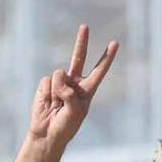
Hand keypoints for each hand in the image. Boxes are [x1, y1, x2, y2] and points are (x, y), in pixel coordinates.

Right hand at [25, 25, 118, 149]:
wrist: (46, 134)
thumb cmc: (65, 127)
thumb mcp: (74, 114)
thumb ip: (71, 95)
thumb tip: (60, 79)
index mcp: (87, 91)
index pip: (99, 71)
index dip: (107, 58)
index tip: (115, 43)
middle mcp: (74, 83)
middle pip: (79, 58)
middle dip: (82, 42)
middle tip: (85, 26)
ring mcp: (59, 83)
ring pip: (59, 75)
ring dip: (57, 90)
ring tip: (56, 104)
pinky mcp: (46, 85)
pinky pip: (47, 81)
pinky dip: (46, 92)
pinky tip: (47, 102)